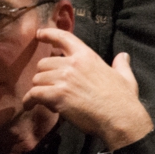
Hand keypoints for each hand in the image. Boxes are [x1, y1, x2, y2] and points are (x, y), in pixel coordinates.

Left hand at [23, 27, 152, 150]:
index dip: (49, 34)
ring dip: (38, 89)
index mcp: (87, 56)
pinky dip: (29, 100)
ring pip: (37, 79)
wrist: (120, 118)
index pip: (64, 38)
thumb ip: (121, 65)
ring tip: (46, 100)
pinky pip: (34, 94)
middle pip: (44, 63)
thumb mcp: (125, 77)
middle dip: (44, 76)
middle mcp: (73, 64)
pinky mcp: (57, 95)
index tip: (39, 34)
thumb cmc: (124, 100)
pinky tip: (29, 106)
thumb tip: (123, 56)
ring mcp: (64, 79)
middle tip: (50, 88)